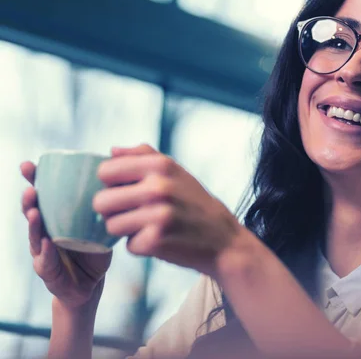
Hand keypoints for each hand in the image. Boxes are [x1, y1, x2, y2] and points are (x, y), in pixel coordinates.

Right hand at [21, 162, 111, 308]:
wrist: (90, 285)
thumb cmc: (94, 249)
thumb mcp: (101, 224)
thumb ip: (107, 205)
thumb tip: (124, 175)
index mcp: (56, 218)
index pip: (43, 196)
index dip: (34, 181)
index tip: (28, 165)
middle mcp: (45, 232)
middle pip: (32, 213)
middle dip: (29, 200)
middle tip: (30, 188)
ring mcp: (44, 252)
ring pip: (35, 237)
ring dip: (33, 224)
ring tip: (34, 212)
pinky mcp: (49, 273)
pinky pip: (45, 262)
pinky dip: (46, 252)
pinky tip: (47, 243)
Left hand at [93, 144, 242, 275]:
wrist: (223, 239)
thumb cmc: (194, 203)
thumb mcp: (176, 171)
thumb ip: (143, 155)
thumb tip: (111, 151)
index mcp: (160, 165)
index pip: (105, 171)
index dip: (111, 184)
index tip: (125, 191)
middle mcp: (158, 187)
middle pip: (101, 201)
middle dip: (112, 211)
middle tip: (133, 213)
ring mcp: (157, 215)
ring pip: (110, 225)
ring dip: (125, 230)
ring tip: (146, 226)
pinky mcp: (156, 241)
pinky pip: (127, 245)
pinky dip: (140, 246)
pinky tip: (159, 240)